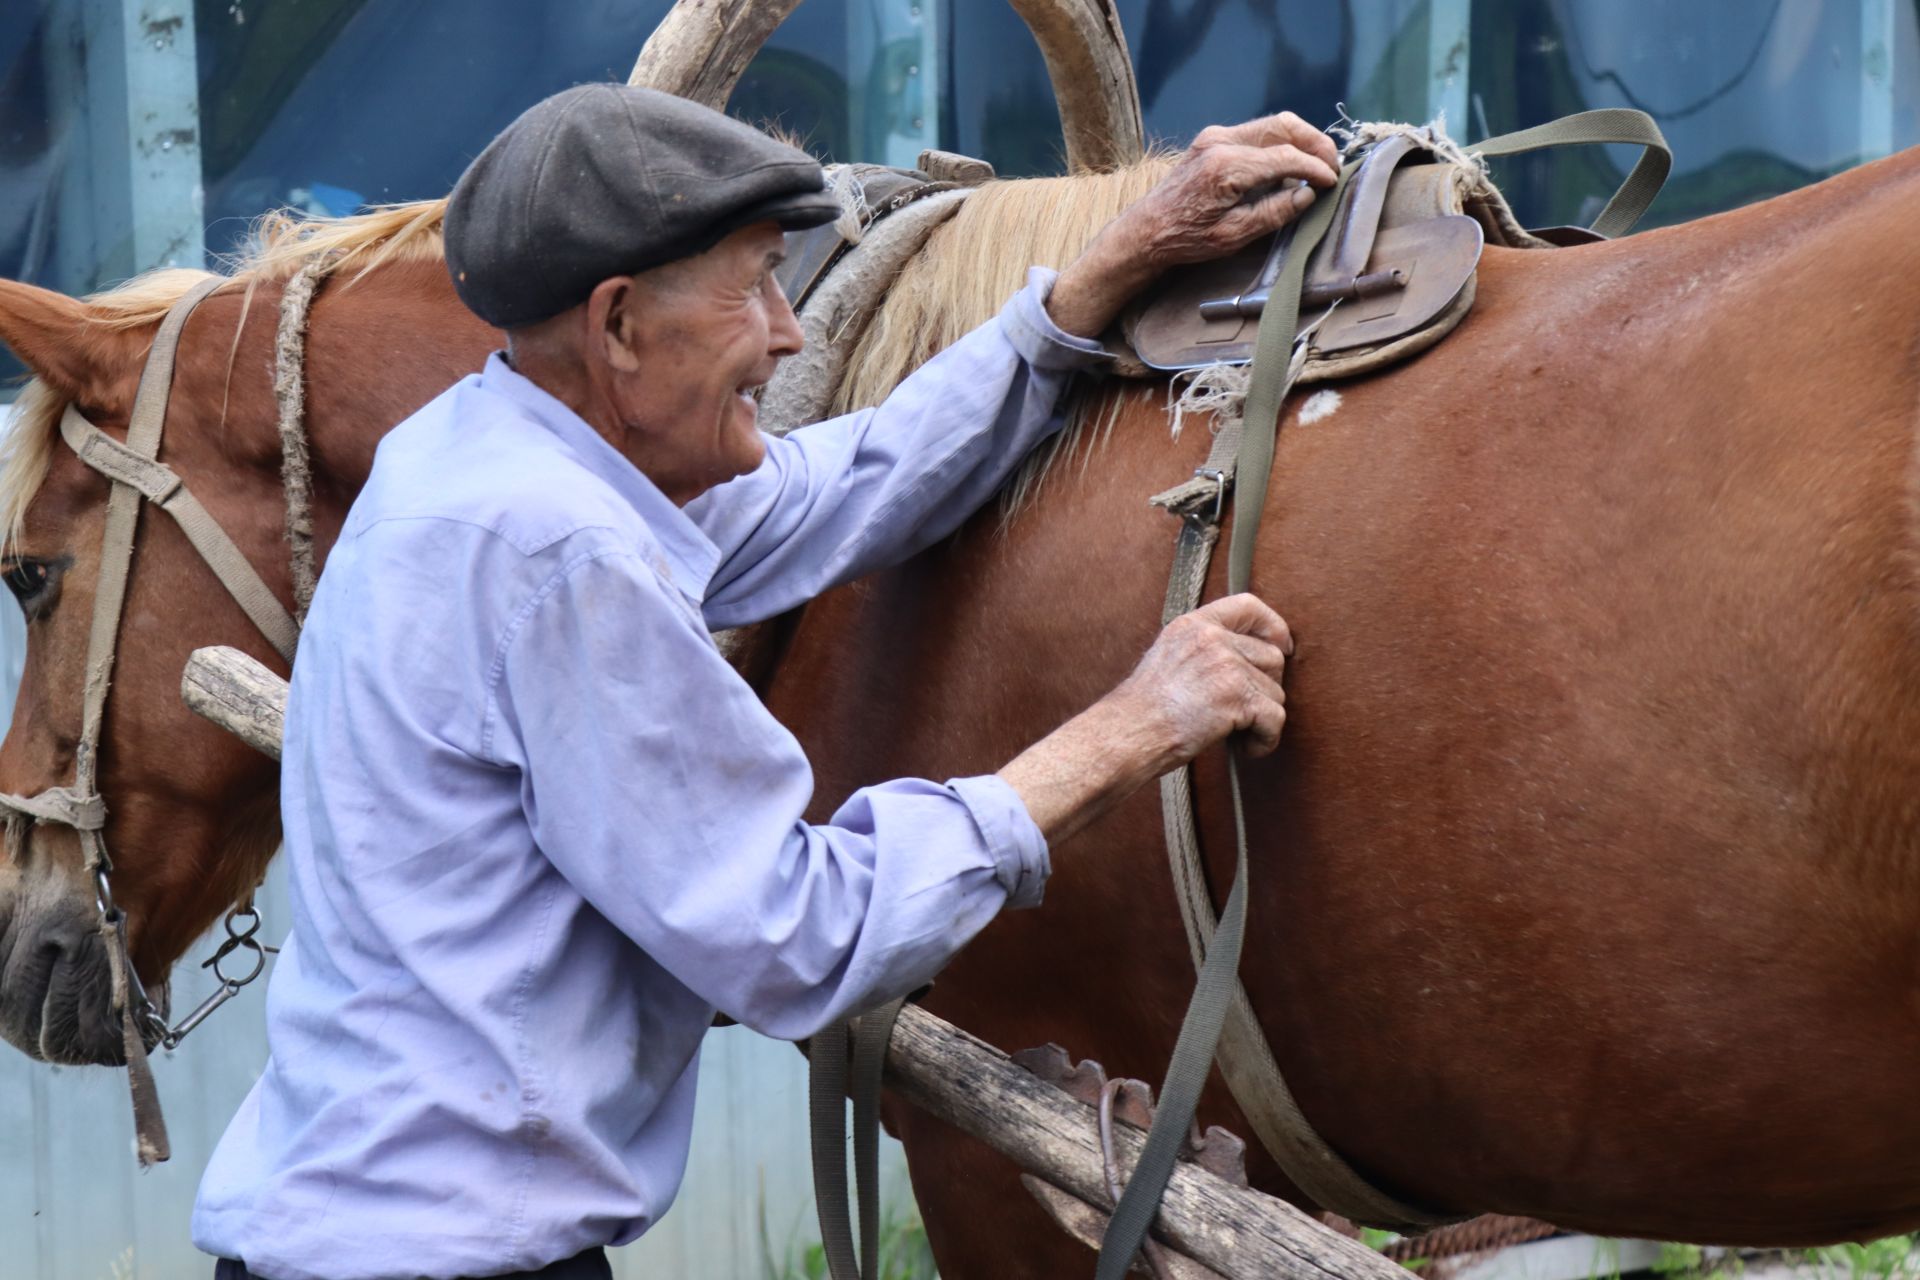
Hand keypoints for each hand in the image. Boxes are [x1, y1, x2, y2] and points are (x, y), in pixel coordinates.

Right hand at [996, 594, 1292, 845]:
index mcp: (1194, 625)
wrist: (1129, 732)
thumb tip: (1247, 656)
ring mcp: (1226, 666)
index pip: (1249, 606)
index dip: (1273, 626)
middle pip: (1272, 657)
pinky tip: (1245, 747)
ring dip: (1262, 719)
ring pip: (1275, 692)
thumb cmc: (1144, 708)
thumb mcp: (1169, 656)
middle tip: (1245, 711)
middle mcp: (1212, 639)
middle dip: (1266, 688)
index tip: (1282, 647)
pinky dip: (1265, 740)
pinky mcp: (1236, 697)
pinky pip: (1275, 718)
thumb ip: (1204, 648)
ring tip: (1236, 733)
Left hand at [1047, 113, 1340, 337]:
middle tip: (1333, 166)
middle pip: (1284, 126)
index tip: (1333, 182)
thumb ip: (1274, 212)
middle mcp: (1221, 141)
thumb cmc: (1187, 239)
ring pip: (1272, 124)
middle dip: (1315, 143)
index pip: (1286, 157)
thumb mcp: (1234, 235)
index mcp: (1227, 167)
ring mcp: (1215, 135)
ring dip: (1300, 139)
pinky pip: (1257, 131)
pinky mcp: (1212, 138)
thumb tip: (1308, 195)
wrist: (1147, 230)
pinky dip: (1281, 141)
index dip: (1316, 168)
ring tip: (1318, 162)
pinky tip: (1291, 162)